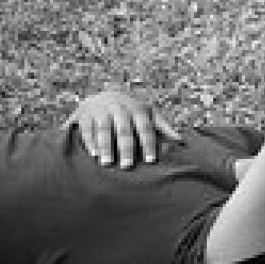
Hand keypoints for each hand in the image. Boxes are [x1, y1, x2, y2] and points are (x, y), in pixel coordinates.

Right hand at [64, 89, 183, 168]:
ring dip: (105, 147)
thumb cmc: (130, 112)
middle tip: (128, 166)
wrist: (101, 97)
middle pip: (124, 130)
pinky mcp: (83, 115)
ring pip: (104, 129)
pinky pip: (86, 128)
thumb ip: (162, 126)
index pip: (145, 127)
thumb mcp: (147, 114)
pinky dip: (90, 141)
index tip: (150, 161)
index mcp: (137, 109)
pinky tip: (93, 154)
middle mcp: (119, 108)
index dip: (148, 143)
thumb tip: (181, 140)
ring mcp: (101, 110)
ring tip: (107, 163)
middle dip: (126, 148)